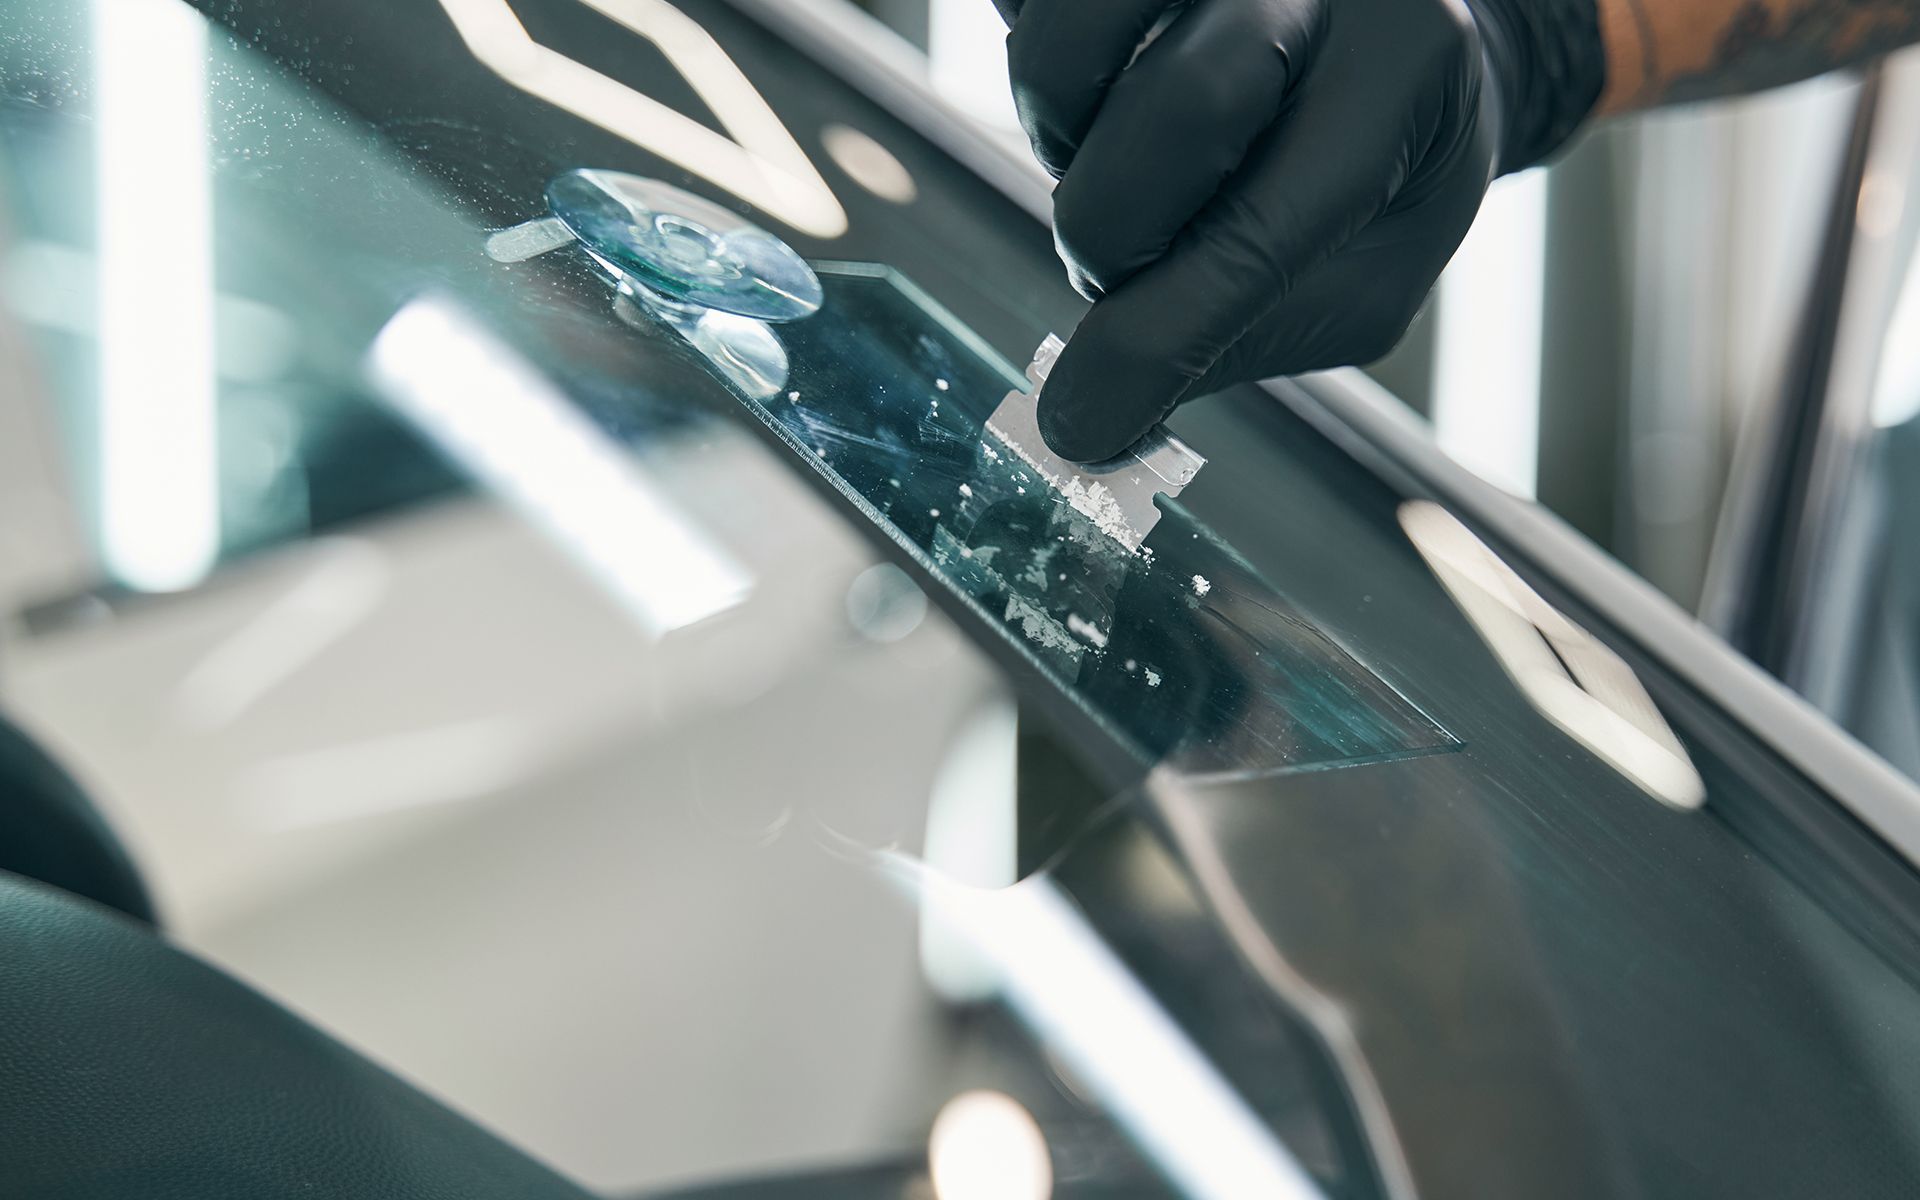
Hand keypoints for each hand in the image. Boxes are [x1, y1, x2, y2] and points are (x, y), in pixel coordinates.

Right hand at [994, 0, 1603, 461]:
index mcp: (1405, 74)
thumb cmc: (1380, 176)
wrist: (1390, 44)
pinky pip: (1022, 8)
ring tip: (1124, 176)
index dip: (1154, 342)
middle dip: (1115, 238)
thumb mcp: (1360, 279)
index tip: (1083, 420)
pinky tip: (1105, 104)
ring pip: (1067, 55)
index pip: (1263, 230)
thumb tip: (1092, 418)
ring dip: (1062, 156)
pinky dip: (1046, 87)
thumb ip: (1243, 340)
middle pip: (1173, 111)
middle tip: (1130, 271)